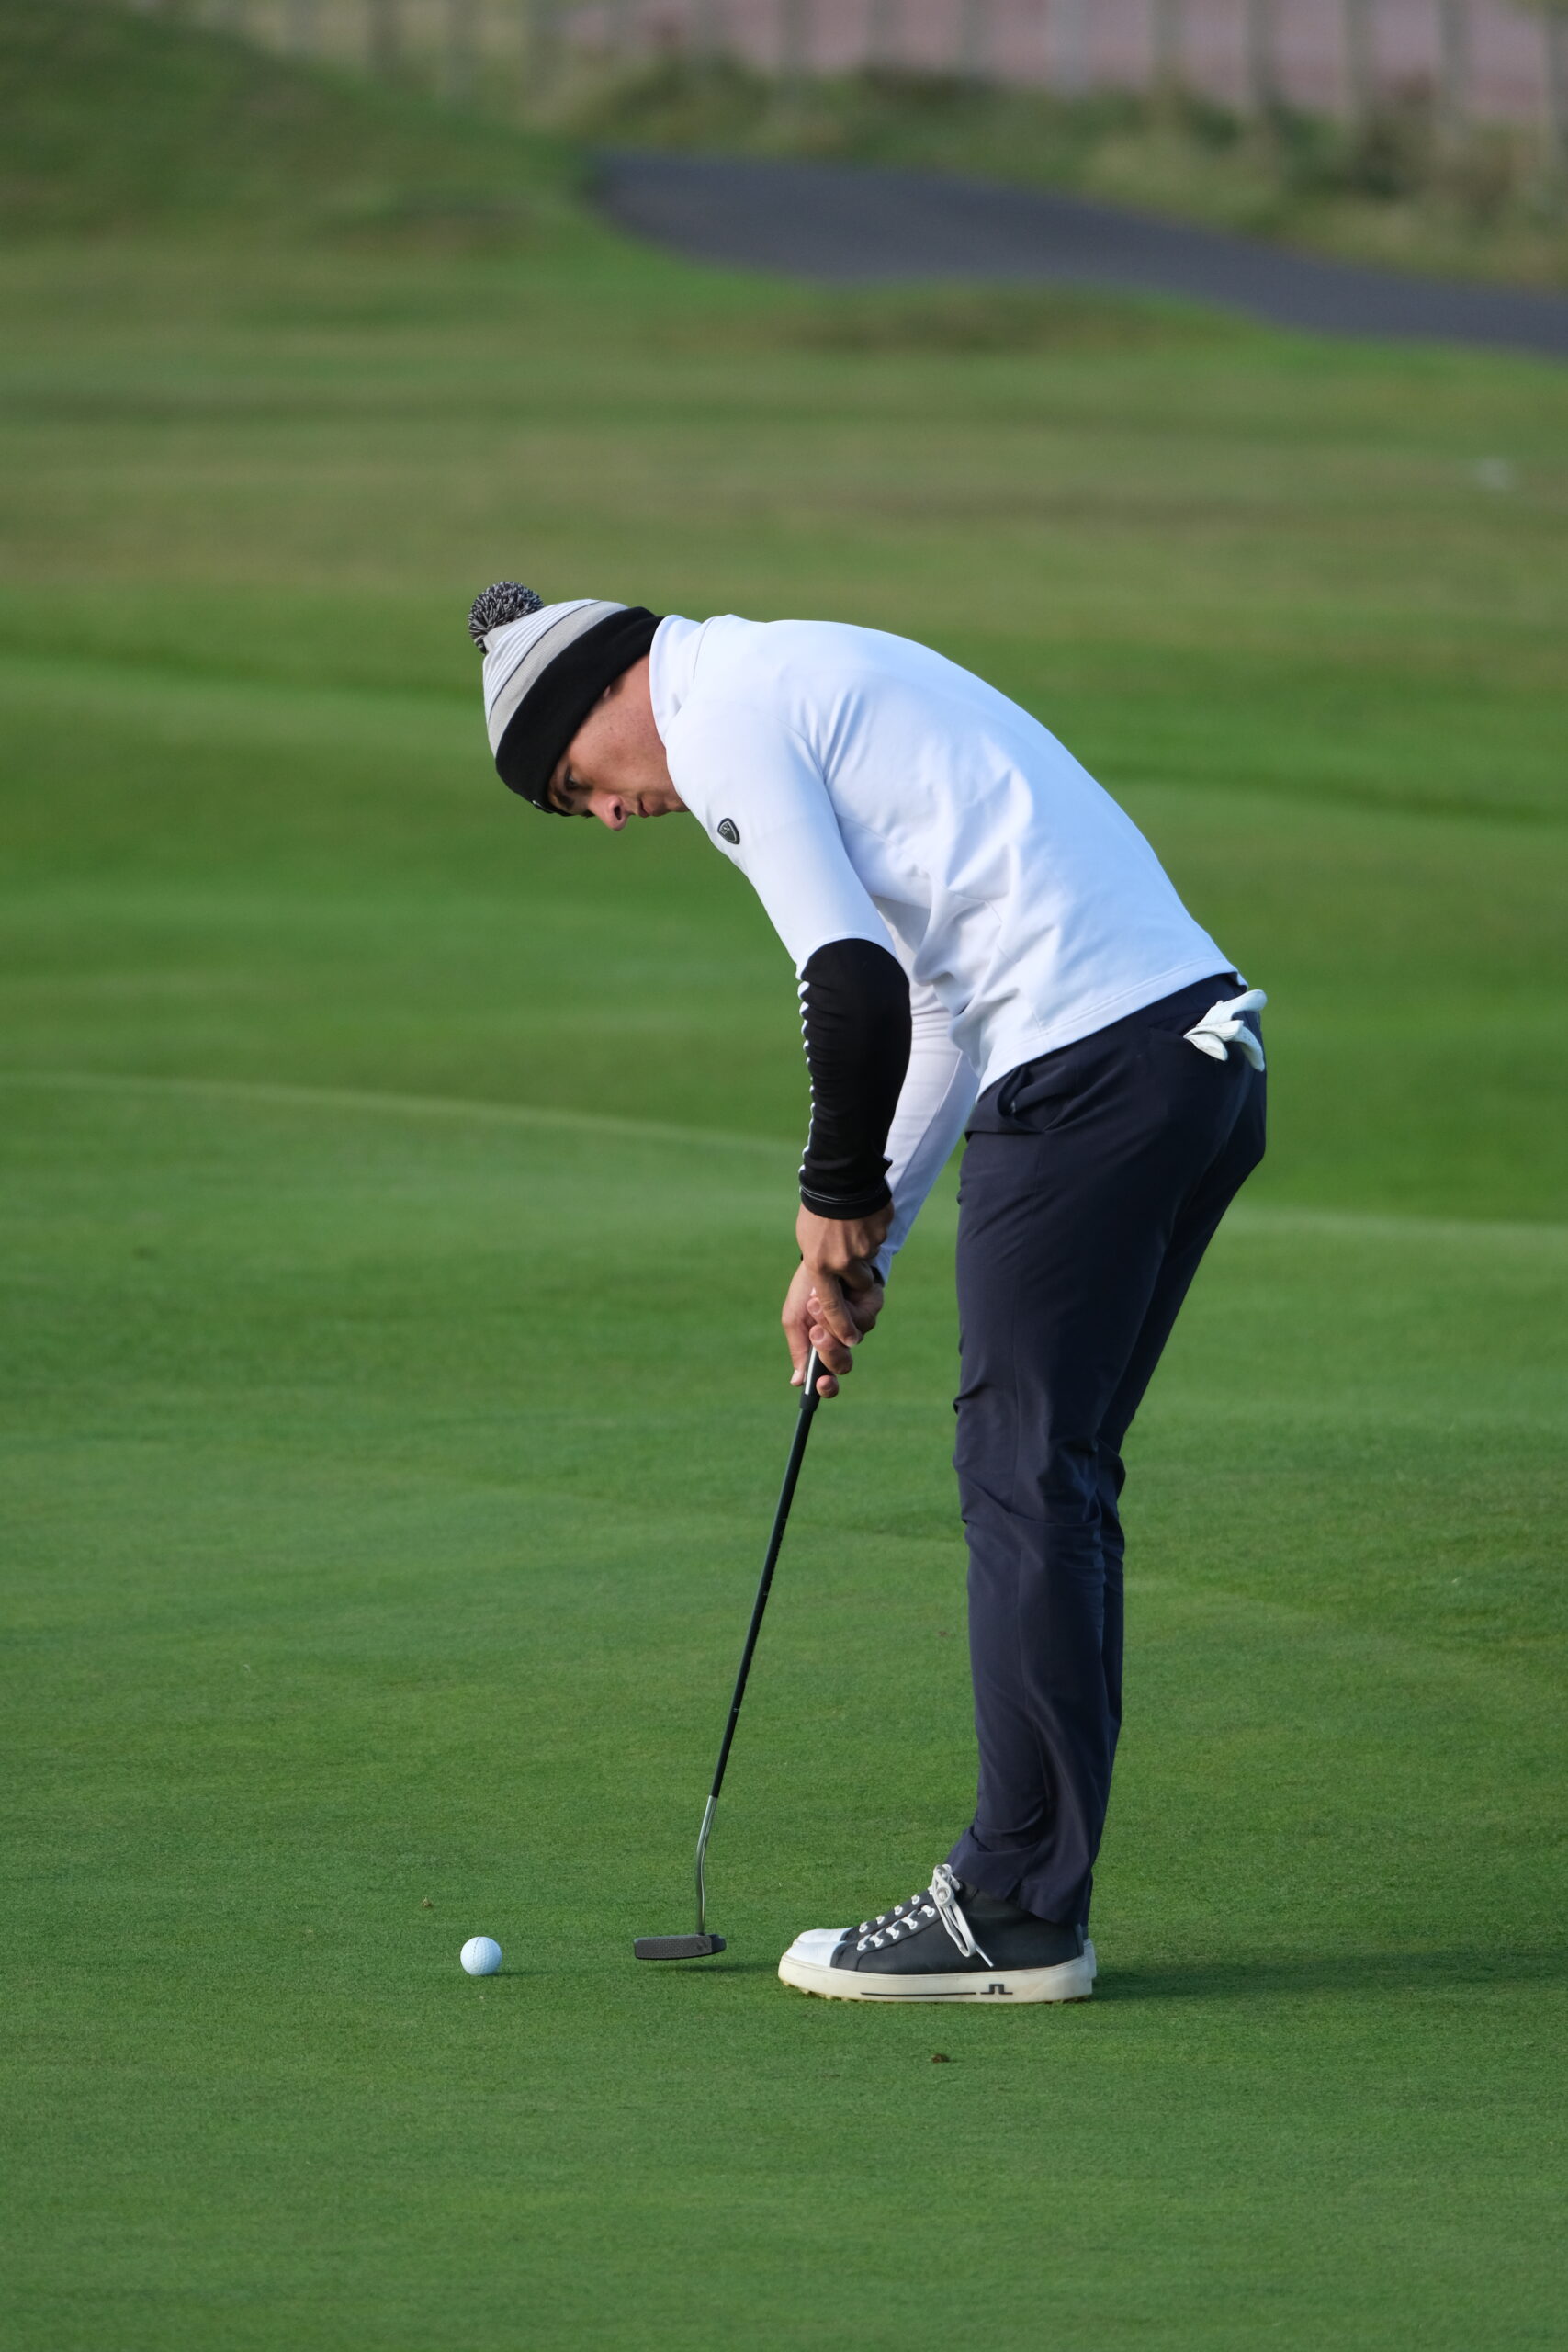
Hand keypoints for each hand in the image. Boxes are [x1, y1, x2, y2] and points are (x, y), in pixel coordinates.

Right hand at [784, 1203, 891, 1398]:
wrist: (823, 1253)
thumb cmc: (806, 1287)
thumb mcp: (795, 1317)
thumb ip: (799, 1348)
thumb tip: (797, 1381)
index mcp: (823, 1346)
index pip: (829, 1378)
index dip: (827, 1387)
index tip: (822, 1383)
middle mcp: (844, 1340)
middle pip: (844, 1364)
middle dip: (829, 1349)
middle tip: (815, 1331)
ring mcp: (860, 1324)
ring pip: (853, 1337)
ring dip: (831, 1319)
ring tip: (815, 1299)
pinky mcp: (873, 1305)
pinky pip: (864, 1316)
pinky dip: (844, 1305)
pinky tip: (832, 1289)